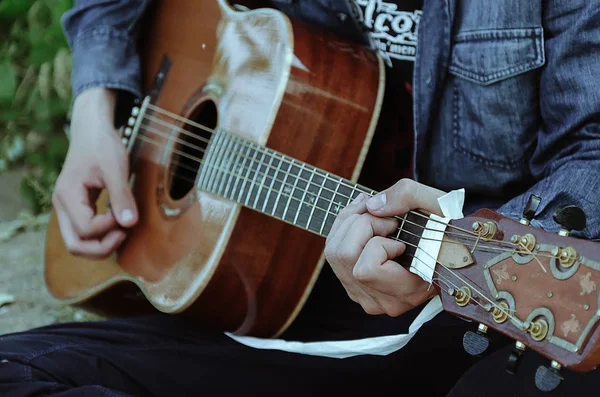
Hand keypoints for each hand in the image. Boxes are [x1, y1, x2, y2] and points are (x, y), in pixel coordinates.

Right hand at [52, 88, 137, 258]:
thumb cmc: (102, 145)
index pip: (86, 229)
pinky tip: (119, 223)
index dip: (109, 227)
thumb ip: (121, 195)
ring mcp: (68, 208)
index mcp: (67, 196)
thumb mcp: (115, 167)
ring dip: (101, 244)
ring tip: (123, 230)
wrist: (92, 129)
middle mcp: (62, 206)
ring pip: (79, 242)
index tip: (125, 213)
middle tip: (124, 235)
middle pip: (75, 245)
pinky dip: (101, 235)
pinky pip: (85, 232)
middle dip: (101, 247)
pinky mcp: (77, 207)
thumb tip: (129, 223)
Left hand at [324, 179, 444, 315]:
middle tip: (386, 219)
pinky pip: (333, 255)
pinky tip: (364, 223)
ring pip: (334, 254)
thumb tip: (371, 205)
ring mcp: (367, 297)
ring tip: (375, 217)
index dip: (378, 242)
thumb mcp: (438, 204)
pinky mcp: (355, 287)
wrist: (449, 247)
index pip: (367, 269)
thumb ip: (408, 196)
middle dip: (361, 224)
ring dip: (350, 224)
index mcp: (408, 291)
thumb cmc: (446, 229)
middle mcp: (385, 302)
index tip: (398, 231)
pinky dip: (343, 230)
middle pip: (344, 256)